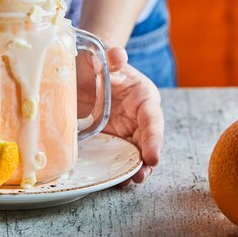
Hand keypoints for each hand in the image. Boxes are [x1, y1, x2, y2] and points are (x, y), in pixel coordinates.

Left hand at [77, 48, 163, 185]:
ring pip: (135, 152)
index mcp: (143, 96)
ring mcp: (125, 130)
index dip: (154, 138)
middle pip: (148, 140)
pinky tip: (113, 179)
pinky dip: (117, 167)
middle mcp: (138, 116)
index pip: (152, 118)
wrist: (83, 69)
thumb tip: (118, 54)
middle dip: (147, 159)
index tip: (153, 155)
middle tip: (141, 175)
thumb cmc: (97, 61)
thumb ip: (112, 57)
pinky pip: (117, 156)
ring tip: (130, 181)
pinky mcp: (111, 139)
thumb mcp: (103, 56)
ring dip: (135, 167)